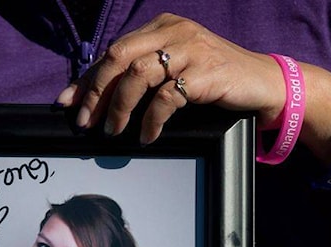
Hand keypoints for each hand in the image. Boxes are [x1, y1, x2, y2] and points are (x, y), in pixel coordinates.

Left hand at [55, 12, 286, 143]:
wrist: (263, 82)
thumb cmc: (216, 79)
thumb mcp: (176, 68)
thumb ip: (144, 75)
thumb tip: (100, 100)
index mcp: (161, 26)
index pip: (113, 51)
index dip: (87, 79)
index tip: (68, 103)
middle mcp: (173, 31)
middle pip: (118, 57)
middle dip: (96, 92)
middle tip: (87, 121)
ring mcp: (190, 50)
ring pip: (138, 75)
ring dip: (119, 107)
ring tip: (114, 131)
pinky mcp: (205, 73)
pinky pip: (166, 98)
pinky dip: (151, 120)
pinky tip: (147, 135)